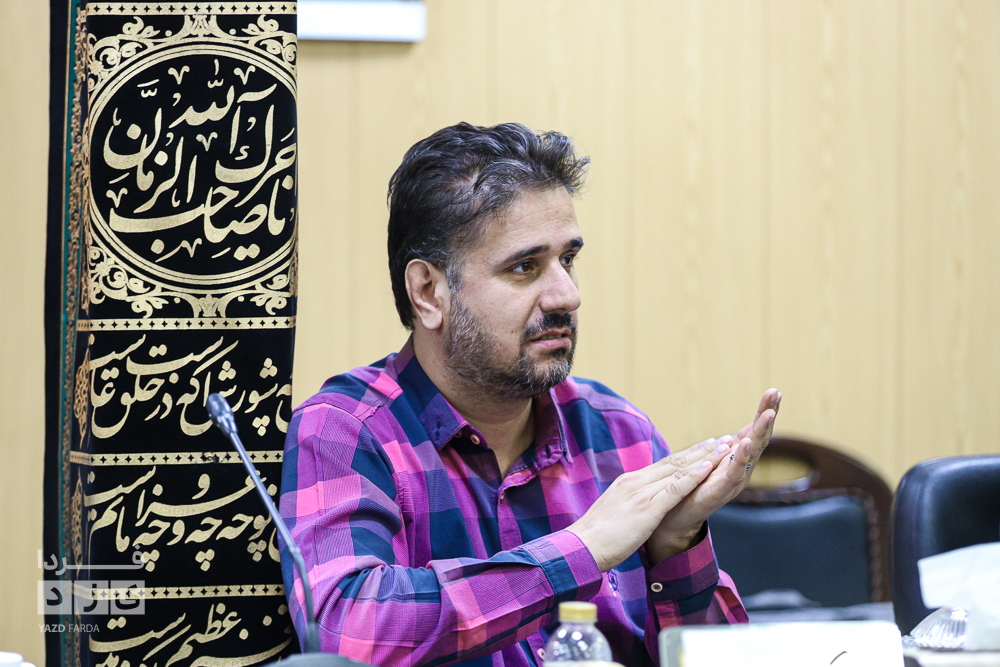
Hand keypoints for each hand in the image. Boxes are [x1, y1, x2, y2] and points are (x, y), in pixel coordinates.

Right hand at [566, 440, 731, 571]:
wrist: (582, 546)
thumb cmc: (597, 535)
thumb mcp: (616, 511)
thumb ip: (631, 501)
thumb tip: (641, 502)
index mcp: (629, 482)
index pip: (663, 464)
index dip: (687, 455)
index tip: (705, 446)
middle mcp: (636, 482)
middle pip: (674, 462)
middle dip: (701, 450)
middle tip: (723, 439)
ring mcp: (642, 494)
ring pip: (678, 471)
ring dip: (704, 458)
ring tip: (724, 447)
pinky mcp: (647, 509)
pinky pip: (674, 489)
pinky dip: (693, 477)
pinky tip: (708, 468)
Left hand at [645, 388, 781, 562]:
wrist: (674, 519)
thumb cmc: (692, 491)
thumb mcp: (710, 464)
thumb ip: (723, 451)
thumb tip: (737, 433)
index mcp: (736, 460)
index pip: (753, 432)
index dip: (763, 413)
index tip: (774, 392)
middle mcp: (740, 469)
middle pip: (757, 438)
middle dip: (767, 416)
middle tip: (777, 393)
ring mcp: (732, 480)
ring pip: (750, 453)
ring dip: (759, 432)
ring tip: (768, 414)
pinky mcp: (719, 491)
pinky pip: (733, 472)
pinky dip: (740, 457)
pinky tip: (745, 441)